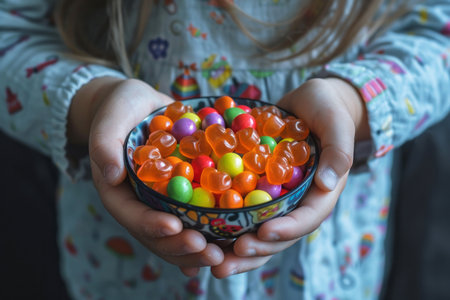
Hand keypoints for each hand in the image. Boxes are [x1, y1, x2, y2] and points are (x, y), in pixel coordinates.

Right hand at [68, 77, 223, 274]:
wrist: (140, 106)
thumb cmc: (120, 110)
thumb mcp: (110, 120)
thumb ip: (104, 145)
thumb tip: (111, 175)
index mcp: (118, 192)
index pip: (132, 215)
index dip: (151, 225)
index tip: (174, 228)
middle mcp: (141, 203)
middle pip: (158, 236)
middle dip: (182, 248)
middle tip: (210, 254)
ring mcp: (162, 202)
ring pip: (178, 234)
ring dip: (199, 249)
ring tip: (223, 255)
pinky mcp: (181, 194)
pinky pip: (194, 217)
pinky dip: (209, 233)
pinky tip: (227, 246)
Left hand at [210, 77, 369, 277]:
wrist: (309, 103)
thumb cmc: (328, 110)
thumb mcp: (337, 124)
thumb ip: (338, 152)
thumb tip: (327, 183)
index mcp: (320, 193)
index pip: (306, 218)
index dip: (286, 230)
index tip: (263, 233)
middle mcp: (297, 201)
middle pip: (278, 235)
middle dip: (255, 250)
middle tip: (228, 259)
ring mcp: (276, 196)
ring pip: (257, 229)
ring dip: (236, 247)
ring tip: (212, 262)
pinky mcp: (258, 186)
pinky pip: (242, 207)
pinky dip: (225, 222)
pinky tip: (201, 230)